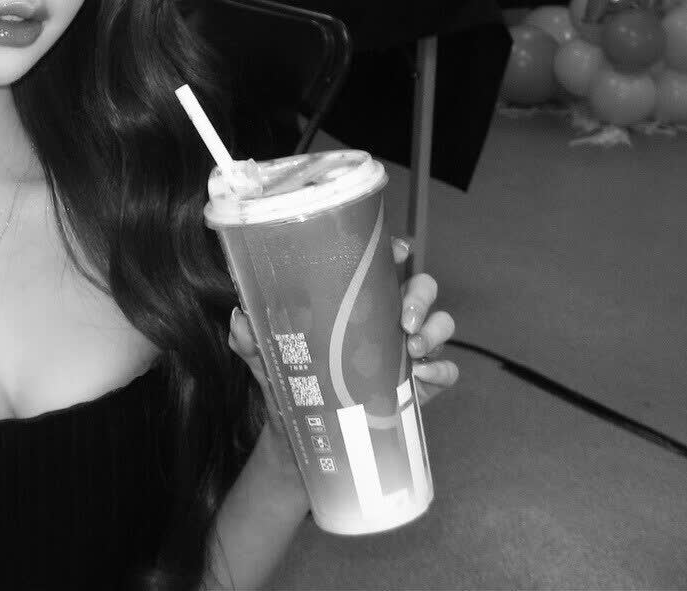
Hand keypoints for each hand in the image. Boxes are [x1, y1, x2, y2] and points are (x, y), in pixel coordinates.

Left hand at [226, 236, 458, 445]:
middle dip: (421, 295)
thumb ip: (250, 341)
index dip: (397, 251)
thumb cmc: (292, 384)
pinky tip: (422, 376)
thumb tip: (240, 319)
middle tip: (403, 319)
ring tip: (412, 347)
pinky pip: (447, 370)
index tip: (399, 251)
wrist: (307, 435)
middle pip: (422, 287)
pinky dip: (442, 369)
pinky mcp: (422, 384)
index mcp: (356, 302)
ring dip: (434, 329)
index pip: (383, 265)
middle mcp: (387, 318)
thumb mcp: (267, 361)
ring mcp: (409, 350)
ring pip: (441, 323)